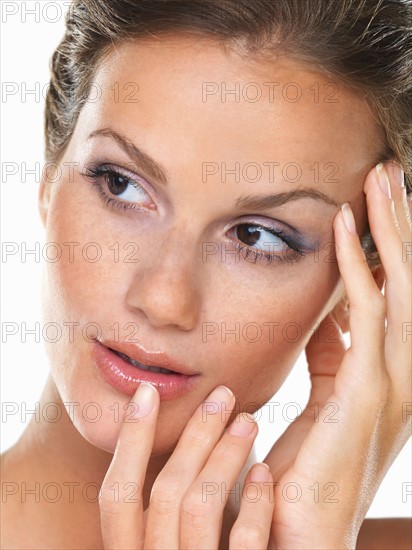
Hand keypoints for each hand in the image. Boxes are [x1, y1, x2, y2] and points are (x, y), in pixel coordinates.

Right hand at [99, 384, 274, 548]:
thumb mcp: (168, 549)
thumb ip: (166, 511)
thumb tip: (183, 443)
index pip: (117, 496)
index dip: (129, 442)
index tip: (147, 393)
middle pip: (164, 494)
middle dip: (192, 436)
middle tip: (221, 395)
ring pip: (199, 509)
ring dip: (224, 456)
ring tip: (248, 420)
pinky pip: (244, 545)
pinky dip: (253, 504)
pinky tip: (264, 473)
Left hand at [264, 162, 410, 548]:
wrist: (299, 533)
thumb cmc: (305, 470)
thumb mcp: (321, 398)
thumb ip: (330, 355)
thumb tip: (330, 314)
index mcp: (391, 374)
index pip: (398, 296)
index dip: (391, 248)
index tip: (376, 207)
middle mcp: (404, 374)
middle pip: (408, 282)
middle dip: (401, 226)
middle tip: (389, 175)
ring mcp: (393, 383)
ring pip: (401, 287)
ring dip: (391, 231)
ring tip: (382, 181)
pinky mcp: (367, 391)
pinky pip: (369, 312)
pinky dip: (358, 266)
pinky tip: (346, 225)